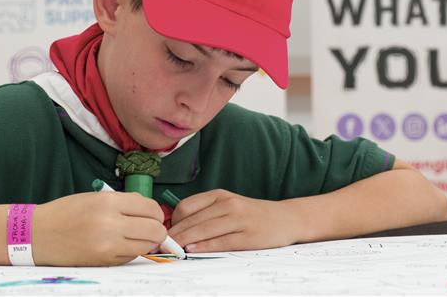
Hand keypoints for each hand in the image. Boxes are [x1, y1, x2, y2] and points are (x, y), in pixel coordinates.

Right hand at [33, 192, 165, 265]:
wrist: (38, 235)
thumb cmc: (66, 212)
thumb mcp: (96, 197)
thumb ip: (124, 203)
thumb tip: (151, 212)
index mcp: (109, 202)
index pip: (151, 208)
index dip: (156, 212)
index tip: (152, 215)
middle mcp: (111, 224)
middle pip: (155, 230)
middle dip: (156, 229)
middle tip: (149, 228)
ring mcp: (108, 246)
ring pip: (146, 246)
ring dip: (146, 242)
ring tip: (134, 236)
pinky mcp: (104, 261)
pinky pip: (131, 257)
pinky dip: (131, 251)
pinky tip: (119, 245)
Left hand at [168, 189, 298, 252]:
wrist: (286, 218)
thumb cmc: (252, 214)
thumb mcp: (229, 205)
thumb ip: (207, 213)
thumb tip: (177, 228)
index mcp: (220, 195)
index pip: (187, 206)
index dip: (173, 221)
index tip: (164, 234)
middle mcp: (228, 204)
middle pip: (193, 220)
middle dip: (174, 234)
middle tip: (160, 246)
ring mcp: (239, 219)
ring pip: (204, 230)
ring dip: (185, 241)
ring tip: (172, 249)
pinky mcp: (248, 236)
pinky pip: (221, 241)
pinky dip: (204, 246)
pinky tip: (193, 250)